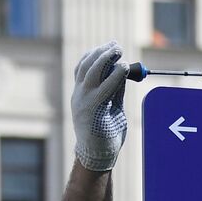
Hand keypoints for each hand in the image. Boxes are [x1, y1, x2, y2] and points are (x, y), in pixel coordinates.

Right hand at [71, 41, 129, 171]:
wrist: (97, 155)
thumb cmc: (105, 135)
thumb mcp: (111, 108)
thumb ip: (115, 92)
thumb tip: (123, 74)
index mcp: (80, 94)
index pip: (83, 67)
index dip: (94, 54)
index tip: (107, 46)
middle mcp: (79, 95)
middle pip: (87, 66)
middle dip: (101, 52)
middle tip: (115, 45)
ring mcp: (83, 100)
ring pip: (92, 72)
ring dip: (106, 58)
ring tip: (118, 50)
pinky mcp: (92, 108)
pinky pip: (104, 87)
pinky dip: (114, 75)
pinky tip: (123, 68)